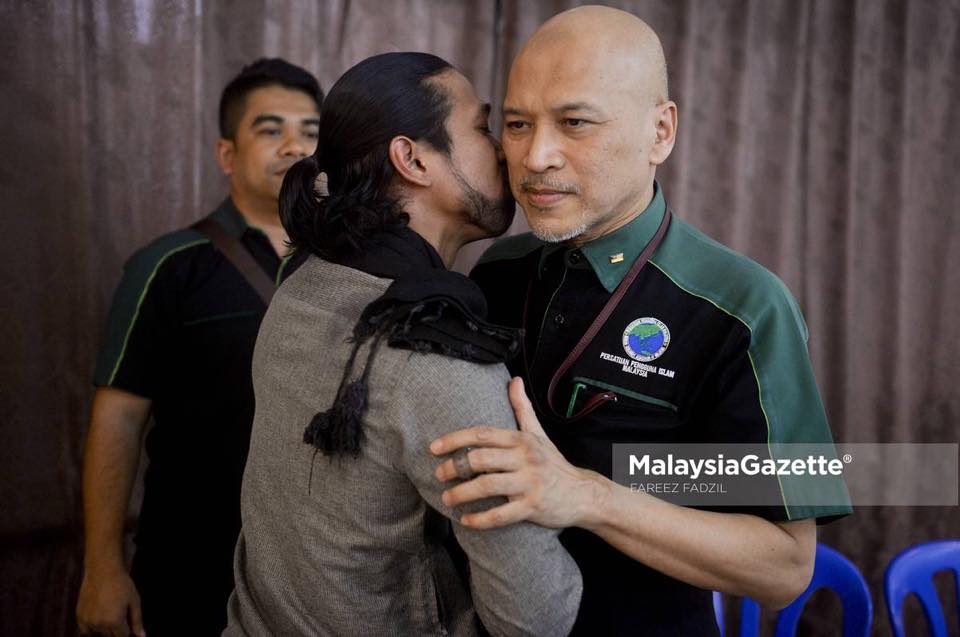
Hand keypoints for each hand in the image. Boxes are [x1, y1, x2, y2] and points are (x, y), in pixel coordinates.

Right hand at [76, 566, 144, 636]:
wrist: (102, 570)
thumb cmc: (121, 584)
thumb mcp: (134, 601)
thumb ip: (137, 621)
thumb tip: (141, 636)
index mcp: (115, 621)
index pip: (122, 636)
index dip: (127, 631)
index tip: (128, 624)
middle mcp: (99, 624)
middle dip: (117, 631)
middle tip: (120, 616)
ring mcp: (87, 621)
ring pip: (98, 635)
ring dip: (105, 631)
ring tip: (110, 614)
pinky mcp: (80, 616)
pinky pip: (85, 632)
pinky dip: (92, 630)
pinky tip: (100, 621)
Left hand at [430, 377, 607, 529]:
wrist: (582, 493)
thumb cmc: (553, 463)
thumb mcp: (538, 433)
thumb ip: (522, 408)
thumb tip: (514, 380)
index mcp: (521, 440)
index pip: (482, 434)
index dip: (455, 439)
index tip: (434, 447)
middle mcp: (525, 459)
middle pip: (481, 459)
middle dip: (454, 467)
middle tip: (438, 475)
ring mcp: (529, 483)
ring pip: (487, 486)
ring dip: (462, 494)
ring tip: (447, 499)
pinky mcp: (532, 507)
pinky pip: (501, 515)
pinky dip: (480, 519)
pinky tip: (466, 520)